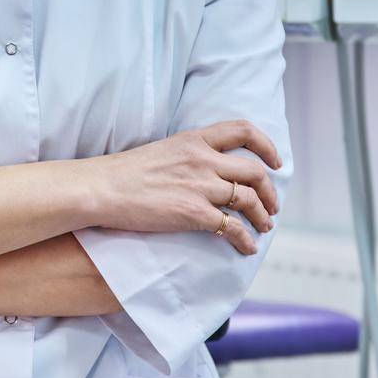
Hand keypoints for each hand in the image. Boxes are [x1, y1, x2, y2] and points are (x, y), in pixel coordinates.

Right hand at [86, 120, 280, 255]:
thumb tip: (207, 170)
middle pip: (254, 171)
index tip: (275, 162)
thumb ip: (189, 155)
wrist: (102, 188)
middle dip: (270, 192)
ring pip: (248, 199)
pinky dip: (245, 239)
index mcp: (194, 140)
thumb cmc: (124, 173)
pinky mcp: (193, 213)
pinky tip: (246, 247)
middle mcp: (202, 159)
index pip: (242, 130)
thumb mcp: (163, 150)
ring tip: (263, 227)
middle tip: (272, 206)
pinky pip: (232, 227)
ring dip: (262, 216)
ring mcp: (199, 186)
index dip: (266, 145)